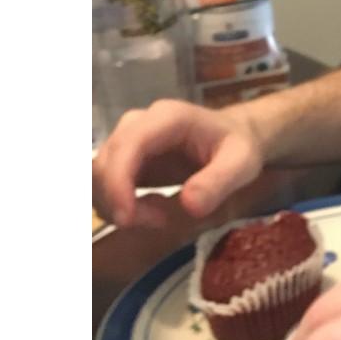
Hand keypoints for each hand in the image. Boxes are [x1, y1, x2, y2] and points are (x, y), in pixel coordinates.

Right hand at [92, 100, 263, 228]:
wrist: (236, 137)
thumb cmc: (239, 147)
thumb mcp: (242, 164)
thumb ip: (219, 182)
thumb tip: (189, 205)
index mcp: (168, 118)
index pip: (127, 145)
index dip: (117, 182)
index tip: (127, 218)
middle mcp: (139, 124)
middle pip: (104, 162)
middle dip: (120, 200)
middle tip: (159, 221)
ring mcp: (128, 140)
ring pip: (98, 176)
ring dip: (118, 205)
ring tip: (160, 216)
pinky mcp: (125, 159)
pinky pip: (105, 185)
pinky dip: (121, 205)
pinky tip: (153, 211)